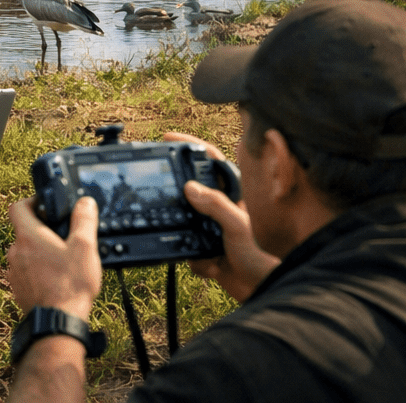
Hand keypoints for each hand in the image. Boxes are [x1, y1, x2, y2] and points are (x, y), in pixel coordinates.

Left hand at [7, 195, 101, 320]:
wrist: (58, 321)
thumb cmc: (70, 285)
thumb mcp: (84, 248)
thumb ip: (84, 221)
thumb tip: (85, 202)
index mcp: (28, 236)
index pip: (18, 207)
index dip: (31, 201)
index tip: (45, 205)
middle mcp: (16, 251)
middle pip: (24, 231)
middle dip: (42, 231)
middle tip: (62, 236)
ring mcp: (14, 270)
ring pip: (25, 252)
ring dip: (40, 252)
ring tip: (63, 260)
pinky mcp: (18, 287)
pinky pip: (26, 271)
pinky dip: (38, 270)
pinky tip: (56, 278)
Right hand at [161, 131, 277, 300]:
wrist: (265, 290)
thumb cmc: (263, 256)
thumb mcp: (239, 225)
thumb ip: (217, 205)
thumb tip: (190, 188)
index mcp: (234, 193)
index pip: (211, 159)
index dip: (190, 145)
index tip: (168, 139)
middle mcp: (223, 207)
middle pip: (191, 189)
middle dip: (179, 198)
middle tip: (164, 196)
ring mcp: (214, 227)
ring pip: (185, 220)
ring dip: (188, 237)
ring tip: (202, 248)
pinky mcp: (208, 248)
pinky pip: (188, 247)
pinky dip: (197, 259)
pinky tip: (212, 266)